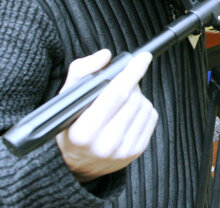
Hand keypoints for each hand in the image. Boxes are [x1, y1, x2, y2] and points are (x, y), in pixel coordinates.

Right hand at [56, 50, 157, 182]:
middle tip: (121, 82)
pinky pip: (152, 117)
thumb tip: (106, 56)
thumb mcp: (66, 99)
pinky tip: (129, 112)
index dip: (132, 72)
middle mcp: (105, 144)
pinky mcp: (137, 151)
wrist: (78, 165)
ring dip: (137, 95)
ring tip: (121, 100)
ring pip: (144, 106)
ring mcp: (123, 150)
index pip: (116, 94)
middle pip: (132, 98)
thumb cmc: (71, 125)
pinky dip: (143, 108)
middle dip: (131, 83)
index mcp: (84, 132)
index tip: (143, 57)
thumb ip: (81, 71)